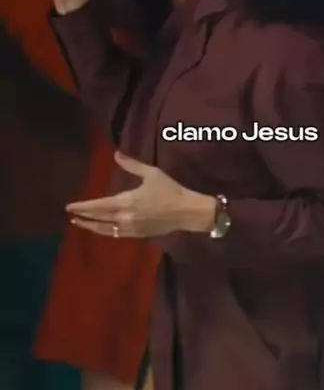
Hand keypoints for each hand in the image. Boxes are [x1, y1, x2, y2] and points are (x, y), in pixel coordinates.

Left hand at [66, 152, 216, 237]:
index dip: (83, 206)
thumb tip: (116, 154)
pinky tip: (102, 229)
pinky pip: (116, 235)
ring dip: (92, 227)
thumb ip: (132, 165)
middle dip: (83, 217)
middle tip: (70, 216)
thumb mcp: (152, 173)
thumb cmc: (170, 190)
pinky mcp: (138, 234)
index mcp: (127, 201)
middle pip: (99, 219)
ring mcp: (131, 229)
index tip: (69, 207)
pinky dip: (106, 232)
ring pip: (106, 230)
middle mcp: (125, 217)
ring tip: (80, 224)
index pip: (98, 206)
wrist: (186, 212)